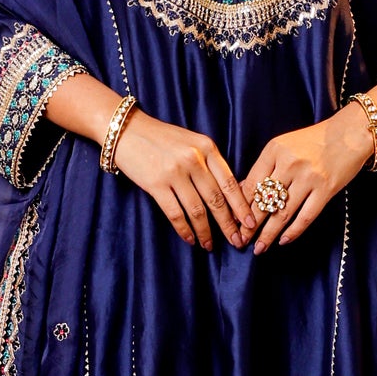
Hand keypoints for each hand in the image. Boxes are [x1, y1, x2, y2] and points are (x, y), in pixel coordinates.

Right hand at [113, 111, 256, 250]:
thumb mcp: (191, 141)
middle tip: (237, 242)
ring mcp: (175, 172)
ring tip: (210, 245)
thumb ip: (208, 162)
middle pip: (217, 199)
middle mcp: (194, 159)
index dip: (241, 206)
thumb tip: (226, 194)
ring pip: (197, 210)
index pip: (230, 182)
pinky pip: (175, 213)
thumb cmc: (160, 137)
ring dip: (206, 231)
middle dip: (229, 224)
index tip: (250, 223)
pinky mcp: (156, 184)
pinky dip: (184, 229)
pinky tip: (190, 239)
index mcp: (207, 147)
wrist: (126, 129)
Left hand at [240, 106, 376, 252]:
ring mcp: (308, 177)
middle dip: (250, 225)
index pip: (251, 183)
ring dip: (268, 234)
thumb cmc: (313, 141)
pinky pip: (306, 216)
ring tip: (259, 248)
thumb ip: (265, 166)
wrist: (349, 134)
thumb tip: (244, 190)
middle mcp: (289, 163)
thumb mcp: (283, 146)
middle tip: (241, 240)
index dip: (240, 206)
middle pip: (263, 200)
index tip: (234, 222)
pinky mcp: (325, 189)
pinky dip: (293, 231)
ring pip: (282, 213)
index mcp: (274, 150)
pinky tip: (283, 241)